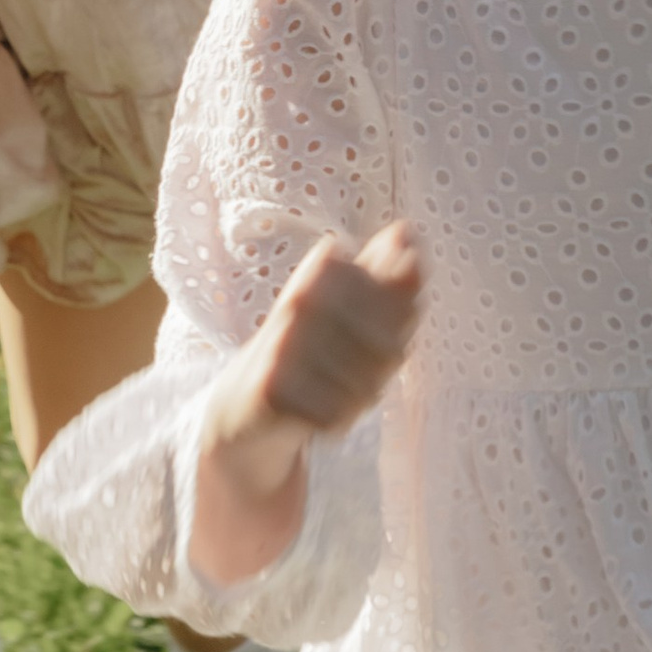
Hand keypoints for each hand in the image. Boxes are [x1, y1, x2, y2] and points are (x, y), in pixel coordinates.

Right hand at [187, 222, 423, 593]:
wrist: (242, 405)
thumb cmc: (309, 351)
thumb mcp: (349, 308)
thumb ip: (386, 274)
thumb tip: (408, 230)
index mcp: (322, 271)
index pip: (404, 297)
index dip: (404, 328)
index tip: (379, 329)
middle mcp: (300, 302)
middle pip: (391, 350)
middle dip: (382, 372)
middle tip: (351, 370)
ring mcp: (283, 346)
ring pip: (367, 388)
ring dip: (358, 398)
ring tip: (331, 390)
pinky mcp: (271, 390)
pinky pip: (338, 417)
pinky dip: (336, 422)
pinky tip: (315, 411)